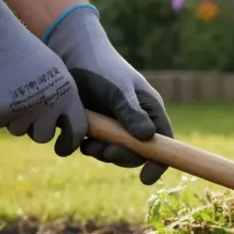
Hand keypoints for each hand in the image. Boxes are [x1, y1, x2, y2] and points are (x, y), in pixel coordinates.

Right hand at [0, 0, 87, 154]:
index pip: (77, 131)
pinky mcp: (1, 111)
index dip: (69, 143)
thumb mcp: (55, 73)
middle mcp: (49, 105)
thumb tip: (63, 125)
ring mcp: (25, 110)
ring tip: (10, 93)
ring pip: (19, 130)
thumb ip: (61, 98)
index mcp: (67, 95)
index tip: (62, 149)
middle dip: (34, 129)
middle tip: (26, 114)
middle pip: (43, 136)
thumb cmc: (25, 52)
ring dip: (13, 119)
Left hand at [44, 4, 173, 185]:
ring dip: (101, 153)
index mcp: (150, 111)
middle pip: (137, 153)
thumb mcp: (118, 90)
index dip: (159, 162)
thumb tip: (148, 138)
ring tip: (87, 142)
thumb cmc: (101, 67)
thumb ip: (131, 114)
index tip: (146, 178)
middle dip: (121, 157)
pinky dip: (86, 146)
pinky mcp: (94, 127)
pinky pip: (94, 147)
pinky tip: (77, 134)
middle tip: (104, 152)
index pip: (164, 143)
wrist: (69, 54)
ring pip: (114, 153)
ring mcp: (114, 125)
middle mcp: (136, 121)